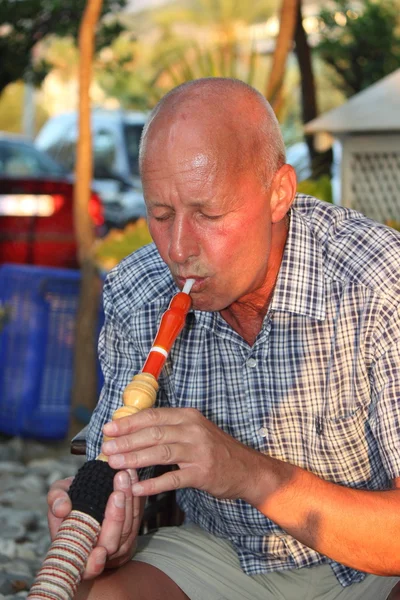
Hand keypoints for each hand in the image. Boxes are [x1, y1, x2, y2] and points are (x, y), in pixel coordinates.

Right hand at [47, 469, 142, 578]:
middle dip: (116, 517)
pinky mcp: (133, 529)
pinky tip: (133, 477)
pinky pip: (137, 516)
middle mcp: (101, 554)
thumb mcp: (58, 495)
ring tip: (125, 476)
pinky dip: (136, 497)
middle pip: (113, 543)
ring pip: (128, 528)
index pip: (88, 569)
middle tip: (117, 493)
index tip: (100, 552)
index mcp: (77, 553)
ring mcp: (119, 544)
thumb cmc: (69, 499)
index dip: (95, 565)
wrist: (87, 494)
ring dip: (128, 501)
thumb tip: (62, 508)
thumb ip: (56, 499)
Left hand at [101, 407, 261, 501]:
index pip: (153, 416)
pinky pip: (173, 478)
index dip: (129, 422)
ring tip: (114, 464)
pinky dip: (153, 483)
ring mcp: (198, 451)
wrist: (246, 468)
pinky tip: (137, 488)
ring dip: (134, 459)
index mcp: (187, 416)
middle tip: (106, 448)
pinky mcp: (202, 473)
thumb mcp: (194, 430)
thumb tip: (133, 431)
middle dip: (126, 440)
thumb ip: (169, 428)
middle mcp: (193, 430)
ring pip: (160, 452)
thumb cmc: (214, 449)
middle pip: (153, 433)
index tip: (108, 428)